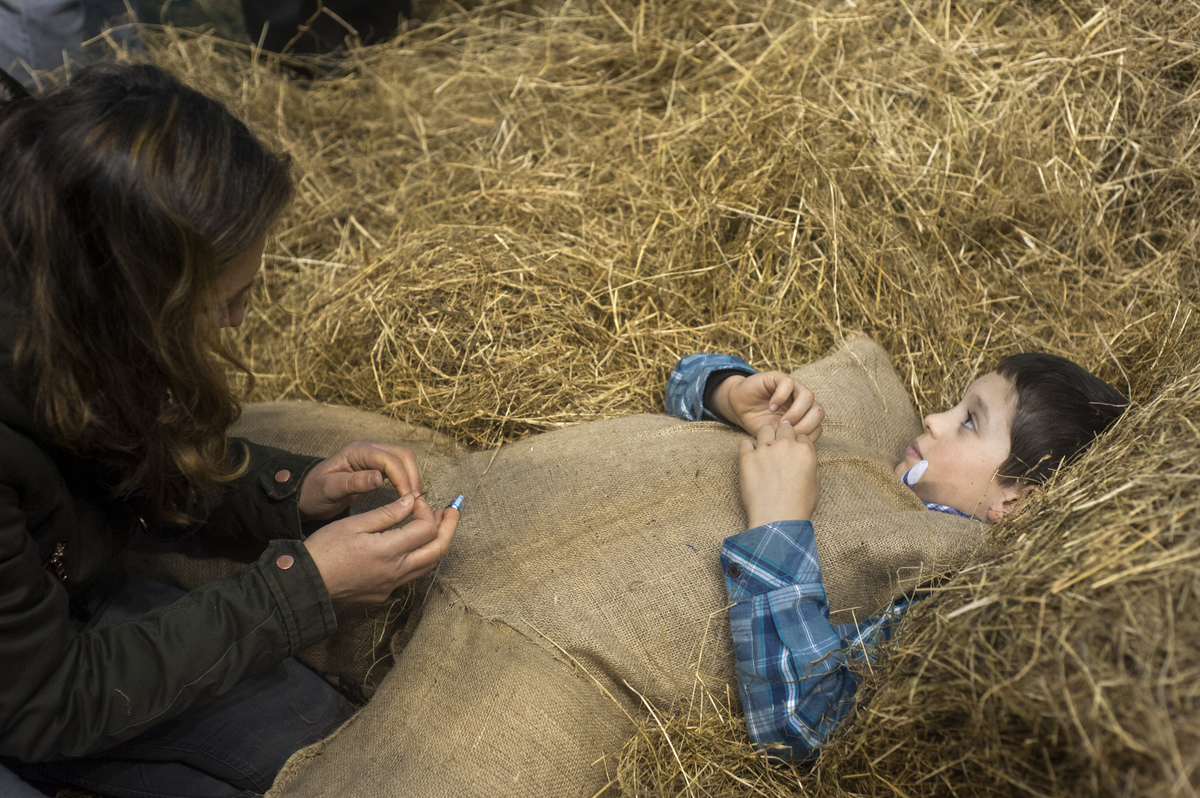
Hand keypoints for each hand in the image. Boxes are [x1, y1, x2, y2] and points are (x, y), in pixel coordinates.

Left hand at [298, 441, 421, 520]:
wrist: (305, 495)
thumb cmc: (314, 493)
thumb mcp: (330, 489)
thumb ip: (354, 482)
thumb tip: (380, 478)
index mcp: (357, 451)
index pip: (389, 459)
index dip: (402, 477)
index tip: (408, 499)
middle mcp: (368, 449)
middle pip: (403, 454)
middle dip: (412, 476)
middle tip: (415, 500)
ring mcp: (373, 456)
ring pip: (404, 460)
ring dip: (413, 477)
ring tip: (414, 500)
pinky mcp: (377, 466)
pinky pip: (399, 468)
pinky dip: (407, 479)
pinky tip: (407, 496)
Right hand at [303, 494, 458, 602]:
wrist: (305, 583)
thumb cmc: (325, 549)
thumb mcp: (355, 524)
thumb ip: (387, 513)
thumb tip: (412, 501)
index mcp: (389, 551)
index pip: (426, 528)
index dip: (425, 509)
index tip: (415, 499)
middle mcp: (396, 572)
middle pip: (438, 550)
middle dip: (449, 527)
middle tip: (453, 509)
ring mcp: (392, 585)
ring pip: (427, 565)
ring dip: (437, 542)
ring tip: (438, 523)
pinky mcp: (384, 593)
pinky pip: (411, 574)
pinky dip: (419, 556)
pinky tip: (413, 544)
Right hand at [714, 371, 824, 437]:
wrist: (739, 408)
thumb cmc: (758, 424)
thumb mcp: (777, 436)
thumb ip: (791, 440)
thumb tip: (804, 450)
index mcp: (805, 416)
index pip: (818, 425)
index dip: (808, 435)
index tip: (793, 445)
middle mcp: (802, 401)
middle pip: (818, 411)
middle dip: (806, 425)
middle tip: (789, 433)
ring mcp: (792, 388)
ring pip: (808, 396)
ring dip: (796, 412)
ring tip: (781, 423)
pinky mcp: (778, 378)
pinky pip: (788, 384)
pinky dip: (781, 397)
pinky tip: (771, 407)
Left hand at [738, 421, 819, 527]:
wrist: (777, 520)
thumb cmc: (798, 506)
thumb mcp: (816, 484)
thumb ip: (811, 464)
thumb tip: (804, 456)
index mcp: (805, 450)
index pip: (801, 435)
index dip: (796, 444)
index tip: (792, 454)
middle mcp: (786, 445)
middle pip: (784, 428)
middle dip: (782, 436)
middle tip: (778, 451)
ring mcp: (765, 450)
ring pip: (764, 430)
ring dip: (765, 438)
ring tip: (764, 453)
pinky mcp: (747, 458)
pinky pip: (745, 443)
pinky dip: (747, 449)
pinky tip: (750, 460)